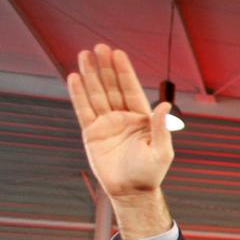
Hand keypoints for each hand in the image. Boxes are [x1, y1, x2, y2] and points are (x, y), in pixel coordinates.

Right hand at [68, 45, 172, 197]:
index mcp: (142, 118)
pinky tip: (74, 78)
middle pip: (112, 87)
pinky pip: (84, 110)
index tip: (117, 53)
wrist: (130, 192)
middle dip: (106, 68)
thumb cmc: (150, 173)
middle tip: (99, 47)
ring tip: (84, 55)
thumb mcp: (161, 151)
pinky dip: (78, 94)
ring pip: (97, 94)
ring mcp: (107, 123)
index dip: (124, 72)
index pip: (131, 90)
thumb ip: (161, 128)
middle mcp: (123, 117)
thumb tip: (164, 105)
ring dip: (90, 75)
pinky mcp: (92, 133)